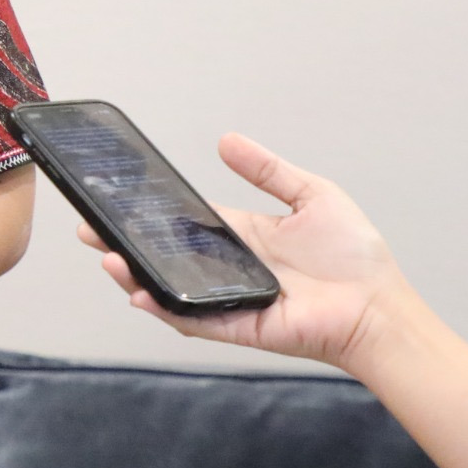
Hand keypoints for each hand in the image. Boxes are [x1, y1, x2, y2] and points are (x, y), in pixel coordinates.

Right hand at [77, 133, 413, 372]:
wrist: (378, 307)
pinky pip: (191, 319)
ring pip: (168, 287)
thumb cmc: (356, 256)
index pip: (183, 221)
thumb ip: (268, 170)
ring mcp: (227, 299)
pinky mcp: (236, 326)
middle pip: (164, 255)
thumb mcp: (313, 195)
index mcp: (242, 236)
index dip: (149, 211)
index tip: (115, 199)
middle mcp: (227, 268)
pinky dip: (163, 308)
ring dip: (134, 274)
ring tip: (107, 257)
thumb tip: (226, 141)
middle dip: (123, 243)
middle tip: (89, 229)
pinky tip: (139, 292)